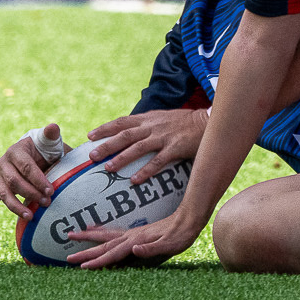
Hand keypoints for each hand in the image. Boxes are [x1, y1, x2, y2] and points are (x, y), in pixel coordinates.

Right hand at [0, 124, 57, 221]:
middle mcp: (3, 163)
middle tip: (47, 202)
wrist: (33, 153)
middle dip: (31, 193)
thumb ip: (50, 134)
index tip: (51, 190)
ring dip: (16, 206)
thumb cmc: (43, 148)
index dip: (38, 179)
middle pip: (15, 181)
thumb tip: (53, 127)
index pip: (26, 167)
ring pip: (4, 193)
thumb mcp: (48, 140)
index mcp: (16, 151)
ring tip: (30, 216)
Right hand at [66, 213, 200, 269]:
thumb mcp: (170, 245)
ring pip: (105, 236)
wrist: (188, 219)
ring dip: (88, 238)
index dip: (98, 262)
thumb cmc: (180, 235)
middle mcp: (131, 236)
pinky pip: (113, 232)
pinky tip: (94, 229)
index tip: (82, 267)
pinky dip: (100, 231)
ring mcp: (132, 233)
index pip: (113, 254)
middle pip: (104, 246)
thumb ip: (152, 248)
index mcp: (136, 241)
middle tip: (67, 258)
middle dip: (85, 252)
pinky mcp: (135, 232)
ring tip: (71, 235)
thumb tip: (135, 249)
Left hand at [86, 108, 207, 182]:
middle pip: (125, 135)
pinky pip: (158, 160)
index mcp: (149, 119)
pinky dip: (146, 170)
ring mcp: (165, 136)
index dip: (105, 128)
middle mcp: (154, 126)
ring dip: (122, 158)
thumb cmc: (185, 123)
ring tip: (108, 168)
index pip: (122, 122)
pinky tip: (134, 180)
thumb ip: (147, 125)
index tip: (89, 137)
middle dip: (107, 145)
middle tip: (92, 156)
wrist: (210, 122)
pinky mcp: (176, 147)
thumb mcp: (163, 118)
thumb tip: (129, 134)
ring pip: (138, 147)